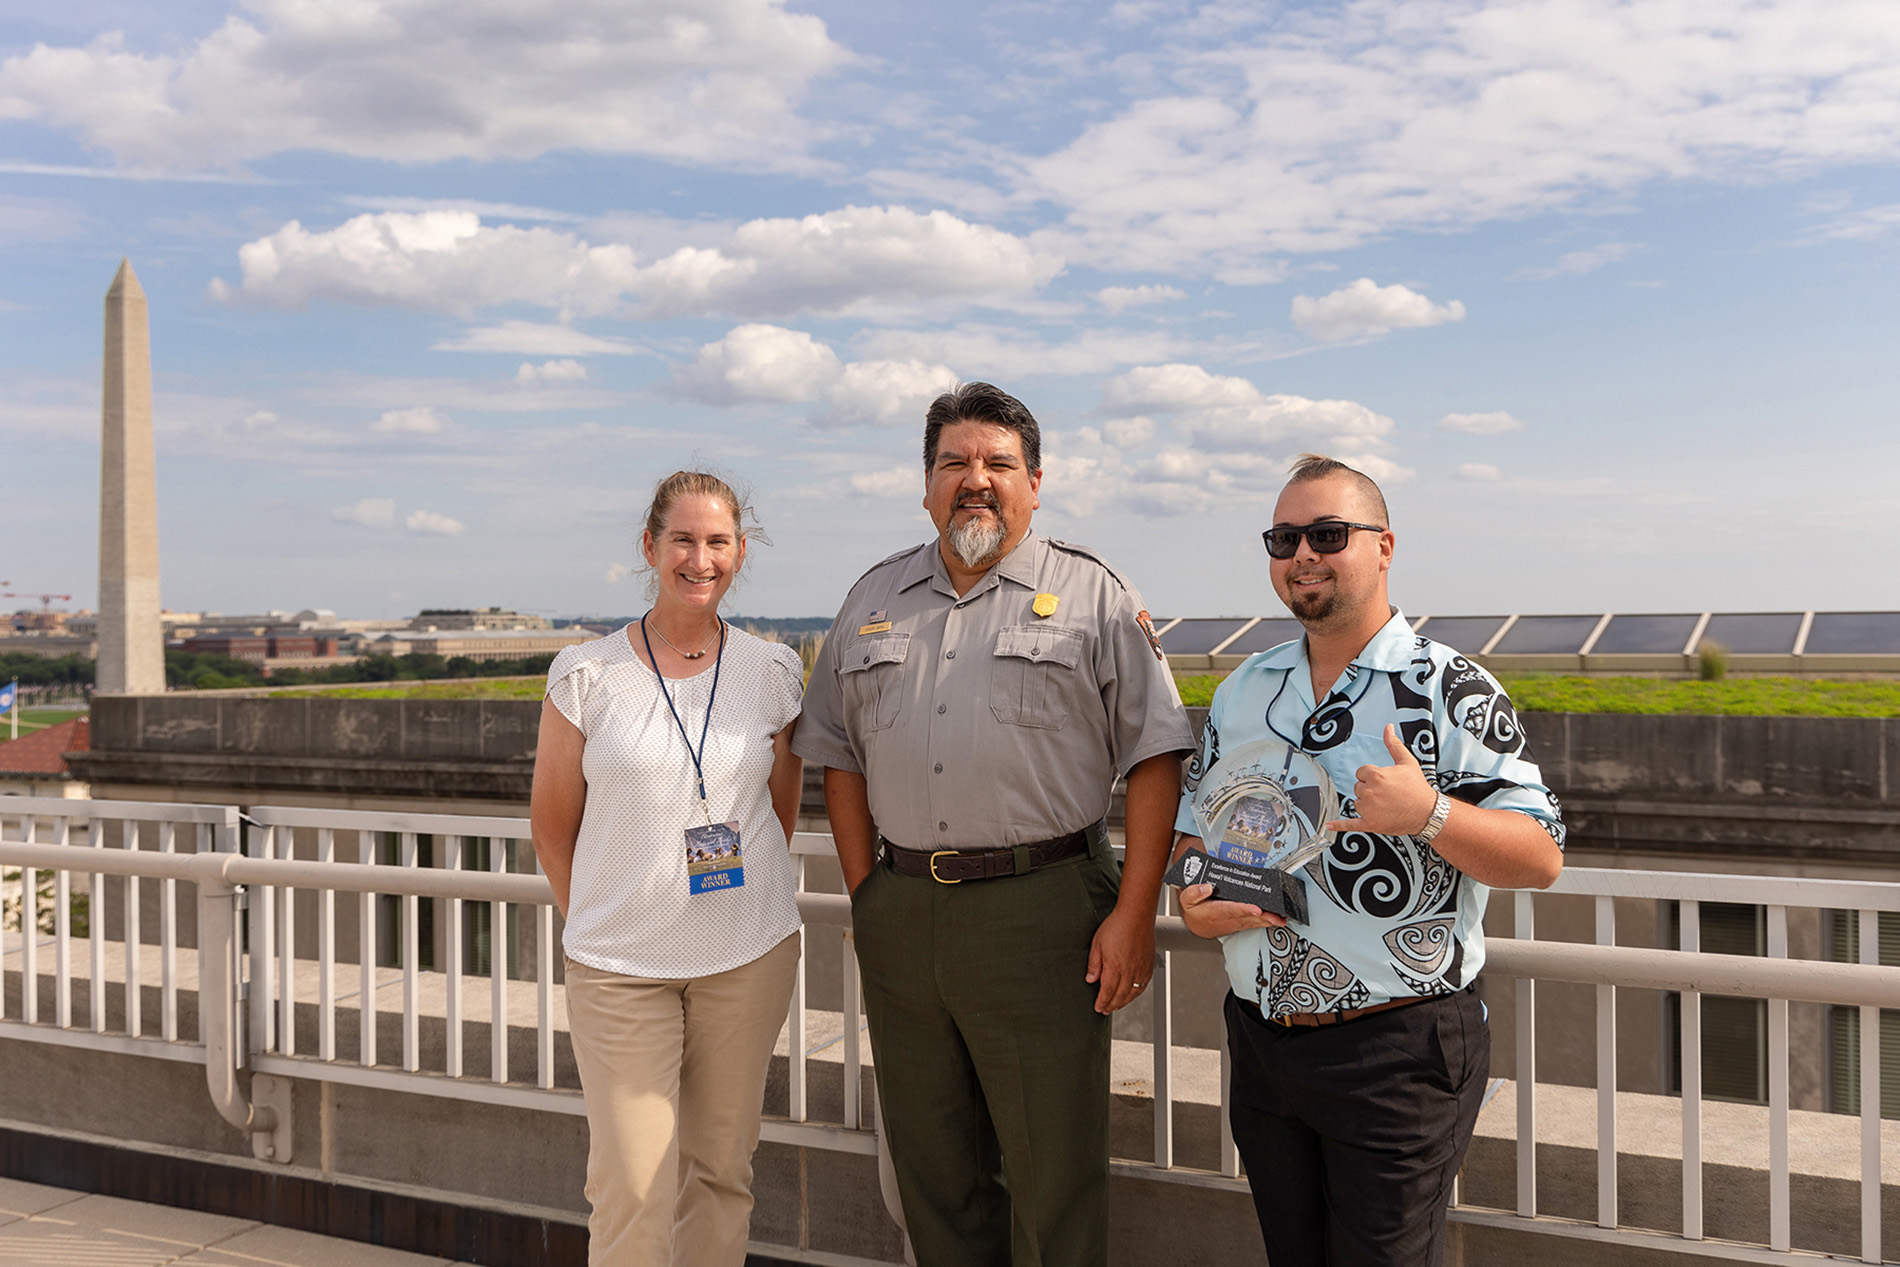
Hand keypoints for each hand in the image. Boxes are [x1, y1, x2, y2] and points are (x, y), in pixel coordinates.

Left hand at [1085, 904, 1154, 1013]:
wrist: (1136, 915)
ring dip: (1123, 1002)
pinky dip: (1136, 994)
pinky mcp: (1149, 965)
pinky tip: (1131, 994)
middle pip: (1120, 996)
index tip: (1098, 1007)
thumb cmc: (1117, 925)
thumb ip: (1094, 964)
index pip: (1107, 992)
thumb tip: (1090, 979)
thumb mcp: (1097, 944)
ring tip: (1116, 1005)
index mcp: (1115, 967)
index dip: (1102, 1002)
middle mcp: (1130, 971)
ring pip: (1132, 993)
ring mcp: (1141, 969)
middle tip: (1105, 1009)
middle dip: (1111, 1005)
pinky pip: (1143, 986)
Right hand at [1179, 883, 1284, 937]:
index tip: (1255, 909)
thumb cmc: (1195, 910)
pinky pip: (1255, 923)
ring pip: (1254, 922)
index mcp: (1215, 912)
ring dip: (1268, 921)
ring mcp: (1236, 922)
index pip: (1232, 909)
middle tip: (1277, 917)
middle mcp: (1228, 918)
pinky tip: (1276, 921)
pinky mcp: (1241, 923)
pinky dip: (1266, 922)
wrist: (1197, 924)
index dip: (1244, 909)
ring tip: (1281, 919)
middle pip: (1248, 917)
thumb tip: (1206, 886)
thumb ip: (1194, 892)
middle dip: (1263, 917)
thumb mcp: (1187, 900)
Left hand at [1323, 724, 1437, 837]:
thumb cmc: (1418, 788)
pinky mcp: (1370, 823)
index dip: (1372, 776)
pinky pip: (1350, 824)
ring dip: (1367, 803)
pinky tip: (1329, 825)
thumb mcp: (1407, 762)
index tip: (1384, 781)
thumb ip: (1393, 744)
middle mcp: (1370, 792)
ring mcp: (1369, 809)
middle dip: (1369, 790)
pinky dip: (1339, 825)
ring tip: (1385, 805)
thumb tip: (1388, 728)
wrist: (1428, 812)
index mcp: (1376, 776)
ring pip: (1357, 803)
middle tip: (1387, 793)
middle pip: (1358, 787)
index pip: (1361, 772)